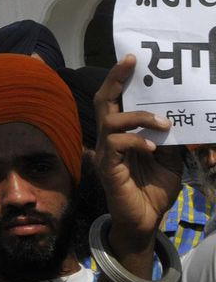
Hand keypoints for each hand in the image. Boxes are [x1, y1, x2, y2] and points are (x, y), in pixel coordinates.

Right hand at [93, 55, 182, 250]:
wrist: (145, 221)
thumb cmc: (153, 189)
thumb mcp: (168, 158)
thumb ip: (167, 138)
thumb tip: (177, 116)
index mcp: (121, 134)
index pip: (116, 101)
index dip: (121, 79)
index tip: (132, 59)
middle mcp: (108, 139)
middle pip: (104, 101)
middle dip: (116, 80)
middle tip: (130, 63)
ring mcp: (106, 152)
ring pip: (111, 119)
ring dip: (138, 116)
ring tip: (163, 123)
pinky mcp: (108, 166)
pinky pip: (117, 144)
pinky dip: (136, 140)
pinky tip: (152, 146)